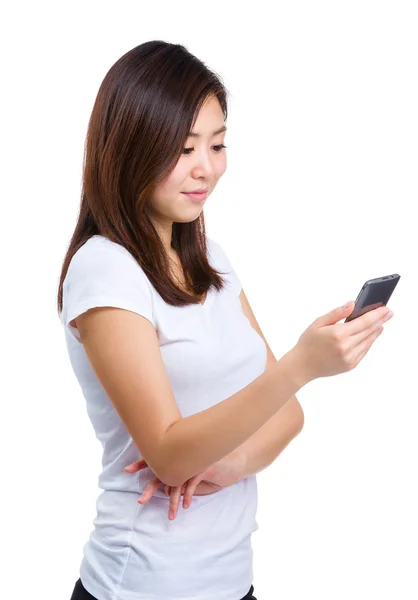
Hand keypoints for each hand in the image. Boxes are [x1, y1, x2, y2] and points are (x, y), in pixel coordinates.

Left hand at [124, 452, 242, 519]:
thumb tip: (164, 490)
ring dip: (173, 500)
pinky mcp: (203, 466)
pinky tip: (186, 505)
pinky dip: (188, 495)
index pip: (155, 459)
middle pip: (161, 472)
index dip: (141, 463)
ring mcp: (192, 461)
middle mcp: (183, 458)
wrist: (233, 460)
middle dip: (150, 488)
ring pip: (177, 482)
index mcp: (177, 457)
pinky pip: (191, 483)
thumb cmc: (211, 467)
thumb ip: (178, 479)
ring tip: (171, 515)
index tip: (127, 469)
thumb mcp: (192, 473)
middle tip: (141, 500)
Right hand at [291, 301, 393, 384]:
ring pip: (368, 341)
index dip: (377, 314)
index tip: (386, 309)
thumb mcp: (318, 323)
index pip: (364, 322)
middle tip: (389, 313)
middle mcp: (346, 347)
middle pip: (369, 331)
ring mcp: (349, 357)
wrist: (302, 365)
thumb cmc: (308, 343)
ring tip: (381, 324)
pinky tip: (370, 336)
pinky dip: (369, 342)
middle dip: (380, 321)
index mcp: (338, 334)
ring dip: (376, 331)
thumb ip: (336, 313)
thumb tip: (352, 304)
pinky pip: (364, 351)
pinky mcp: (350, 365)